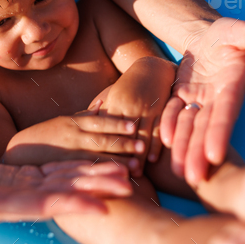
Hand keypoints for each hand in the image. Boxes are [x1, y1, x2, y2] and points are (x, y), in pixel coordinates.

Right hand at [0, 159, 131, 243]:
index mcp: (3, 203)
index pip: (42, 204)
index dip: (70, 204)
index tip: (98, 206)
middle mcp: (23, 198)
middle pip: (65, 194)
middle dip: (95, 191)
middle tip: (128, 185)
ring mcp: (30, 186)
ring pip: (69, 182)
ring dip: (96, 178)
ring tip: (127, 174)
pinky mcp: (32, 175)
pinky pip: (63, 170)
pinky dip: (84, 167)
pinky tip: (105, 164)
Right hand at [3, 100, 142, 170]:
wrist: (16, 153)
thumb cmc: (44, 136)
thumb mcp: (62, 122)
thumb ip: (83, 116)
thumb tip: (104, 104)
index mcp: (72, 122)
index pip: (99, 121)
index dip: (117, 123)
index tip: (134, 125)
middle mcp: (71, 136)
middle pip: (101, 138)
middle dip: (123, 142)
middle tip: (142, 146)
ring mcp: (66, 153)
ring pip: (95, 156)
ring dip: (116, 161)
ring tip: (136, 166)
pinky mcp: (61, 169)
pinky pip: (83, 172)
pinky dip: (99, 175)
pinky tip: (114, 179)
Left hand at [102, 57, 175, 174]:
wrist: (152, 68)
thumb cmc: (129, 85)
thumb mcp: (112, 94)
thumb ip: (100, 110)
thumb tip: (83, 124)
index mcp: (114, 102)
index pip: (106, 128)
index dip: (103, 147)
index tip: (97, 164)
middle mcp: (129, 105)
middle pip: (123, 135)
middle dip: (120, 156)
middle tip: (117, 175)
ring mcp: (146, 107)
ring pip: (141, 136)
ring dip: (138, 155)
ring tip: (136, 172)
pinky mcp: (160, 108)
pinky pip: (158, 129)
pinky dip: (155, 145)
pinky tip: (153, 159)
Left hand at [160, 18, 244, 183]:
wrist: (205, 36)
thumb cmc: (226, 33)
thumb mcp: (241, 30)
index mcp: (234, 84)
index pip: (227, 112)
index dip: (221, 132)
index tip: (215, 154)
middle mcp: (218, 97)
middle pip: (208, 127)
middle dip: (200, 152)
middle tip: (194, 178)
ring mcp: (201, 99)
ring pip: (192, 126)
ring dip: (185, 147)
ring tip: (180, 172)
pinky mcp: (184, 97)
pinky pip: (175, 113)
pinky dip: (169, 125)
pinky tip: (164, 141)